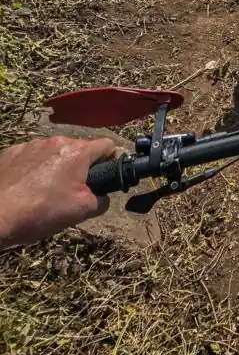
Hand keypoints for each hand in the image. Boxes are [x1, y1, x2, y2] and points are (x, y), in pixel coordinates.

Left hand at [0, 136, 117, 249]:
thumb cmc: (40, 212)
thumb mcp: (82, 212)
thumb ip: (101, 200)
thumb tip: (103, 197)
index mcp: (78, 152)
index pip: (107, 145)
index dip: (110, 160)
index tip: (103, 177)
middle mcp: (56, 142)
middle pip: (78, 150)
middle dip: (79, 167)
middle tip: (71, 192)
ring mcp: (31, 145)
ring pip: (54, 153)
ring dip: (56, 167)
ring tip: (45, 192)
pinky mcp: (11, 152)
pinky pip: (31, 157)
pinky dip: (33, 169)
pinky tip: (26, 188)